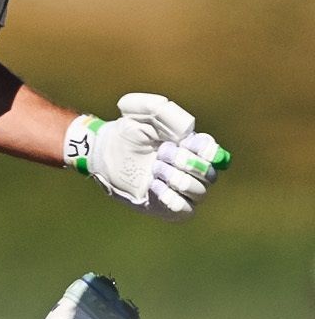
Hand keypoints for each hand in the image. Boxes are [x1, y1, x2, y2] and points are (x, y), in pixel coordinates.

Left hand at [66, 93, 230, 220]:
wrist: (104, 152)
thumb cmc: (125, 131)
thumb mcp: (136, 110)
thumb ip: (159, 108)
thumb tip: (186, 129)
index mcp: (191, 148)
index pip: (214, 153)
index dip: (205, 149)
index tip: (184, 142)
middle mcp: (191, 170)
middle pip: (209, 174)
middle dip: (186, 162)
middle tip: (161, 152)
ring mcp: (180, 190)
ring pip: (199, 192)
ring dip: (176, 178)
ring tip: (154, 168)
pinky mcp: (168, 207)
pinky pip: (185, 210)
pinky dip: (172, 198)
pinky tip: (154, 185)